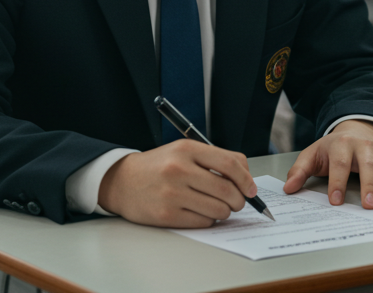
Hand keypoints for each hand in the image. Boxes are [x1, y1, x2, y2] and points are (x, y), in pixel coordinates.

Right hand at [97, 139, 256, 227]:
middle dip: (239, 200)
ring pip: (218, 209)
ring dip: (224, 212)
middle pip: (227, 190)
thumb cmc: (158, 167)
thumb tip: (246, 178)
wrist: (121, 181)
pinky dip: (208, 220)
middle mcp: (179, 169)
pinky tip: (199, 212)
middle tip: (237, 202)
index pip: (230, 164)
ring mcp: (172, 193)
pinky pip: (203, 222)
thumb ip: (214, 160)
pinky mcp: (166, 215)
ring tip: (216, 206)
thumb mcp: (183, 151)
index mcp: (186, 149)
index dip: (246, 179)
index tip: (251, 189)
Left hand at [284, 120, 372, 209]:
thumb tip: (288, 188)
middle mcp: (363, 147)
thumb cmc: (333, 148)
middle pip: (368, 166)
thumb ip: (299, 171)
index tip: (335, 201)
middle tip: (368, 206)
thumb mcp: (313, 154)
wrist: (356, 129)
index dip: (337, 183)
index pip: (339, 165)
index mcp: (341, 145)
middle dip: (369, 186)